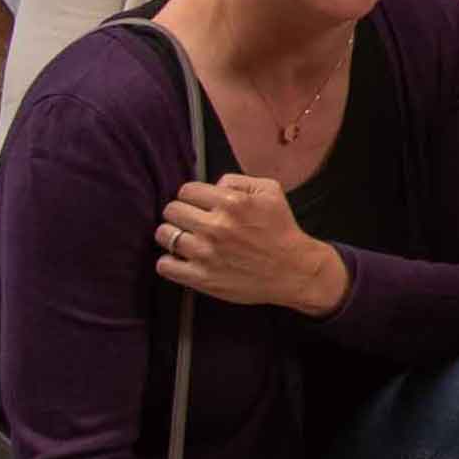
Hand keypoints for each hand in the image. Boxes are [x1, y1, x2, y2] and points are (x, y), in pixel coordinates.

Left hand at [156, 173, 352, 316]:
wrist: (294, 270)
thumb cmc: (281, 230)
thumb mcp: (271, 191)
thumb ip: (238, 180)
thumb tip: (213, 185)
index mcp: (231, 203)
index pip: (186, 190)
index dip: (192, 196)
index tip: (199, 204)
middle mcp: (215, 226)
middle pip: (171, 210)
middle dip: (181, 213)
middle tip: (192, 221)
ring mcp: (205, 253)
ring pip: (164, 235)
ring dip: (172, 235)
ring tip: (186, 239)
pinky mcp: (201, 278)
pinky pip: (164, 265)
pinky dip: (169, 261)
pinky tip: (183, 259)